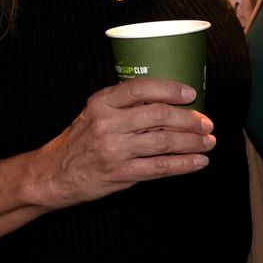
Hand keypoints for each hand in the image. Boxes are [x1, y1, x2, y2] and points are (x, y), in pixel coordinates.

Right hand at [29, 78, 214, 209]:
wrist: (54, 174)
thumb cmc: (80, 140)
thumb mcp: (94, 113)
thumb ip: (124, 105)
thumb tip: (167, 100)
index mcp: (102, 102)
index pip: (139, 89)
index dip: (169, 89)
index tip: (190, 93)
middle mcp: (107, 123)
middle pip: (157, 116)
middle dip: (188, 119)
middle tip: (207, 122)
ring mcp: (114, 150)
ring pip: (163, 142)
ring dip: (191, 142)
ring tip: (208, 142)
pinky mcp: (121, 173)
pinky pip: (159, 168)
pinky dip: (183, 164)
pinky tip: (198, 162)